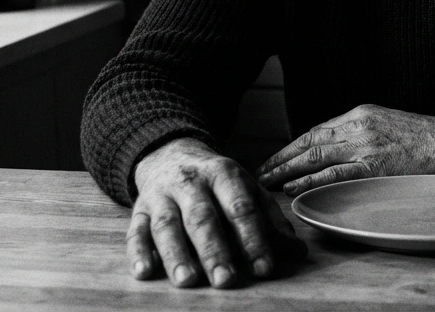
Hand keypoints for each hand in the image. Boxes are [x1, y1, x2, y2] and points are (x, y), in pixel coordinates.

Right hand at [127, 137, 305, 287]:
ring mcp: (161, 195)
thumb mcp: (246, 190)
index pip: (240, 207)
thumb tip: (298, 252)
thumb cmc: (216, 182)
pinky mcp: (139, 209)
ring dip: (177, 254)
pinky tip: (145, 272)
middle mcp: (190, 181)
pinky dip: (138, 252)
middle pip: (202, 217)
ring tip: (188, 280)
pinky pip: (135, 230)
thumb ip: (270, 220)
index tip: (263, 268)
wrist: (170, 153)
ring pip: (167, 225)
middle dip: (215, 250)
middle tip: (226, 279)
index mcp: (223, 174)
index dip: (253, 238)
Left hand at [255, 104, 434, 194]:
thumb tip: (339, 151)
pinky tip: (292, 187)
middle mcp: (357, 125)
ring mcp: (365, 145)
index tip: (275, 158)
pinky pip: (334, 174)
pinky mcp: (374, 165)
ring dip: (286, 169)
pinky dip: (309, 180)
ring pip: (314, 156)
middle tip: (259, 171)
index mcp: (360, 113)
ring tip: (266, 181)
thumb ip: (363, 134)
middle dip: (280, 157)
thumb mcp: (389, 125)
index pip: (316, 131)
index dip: (292, 146)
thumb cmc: (427, 138)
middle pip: (308, 141)